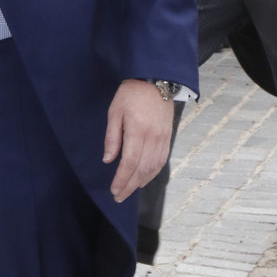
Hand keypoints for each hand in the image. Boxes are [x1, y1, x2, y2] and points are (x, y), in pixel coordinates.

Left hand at [103, 79, 173, 202]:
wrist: (156, 80)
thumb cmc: (130, 94)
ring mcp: (163, 138)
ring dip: (141, 182)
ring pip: (153, 168)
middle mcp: (153, 137)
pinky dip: (152, 173)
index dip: (122, 179)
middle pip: (142, 169)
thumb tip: (108, 160)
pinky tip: (144, 179)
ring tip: (129, 191)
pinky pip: (162, 160)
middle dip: (130, 186)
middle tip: (119, 197)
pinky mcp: (168, 137)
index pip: (130, 162)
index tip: (114, 190)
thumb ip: (112, 137)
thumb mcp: (114, 112)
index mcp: (138, 130)